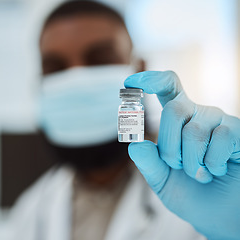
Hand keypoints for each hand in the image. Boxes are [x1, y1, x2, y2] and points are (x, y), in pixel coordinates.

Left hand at [124, 71, 239, 239]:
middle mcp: (198, 115)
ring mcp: (219, 122)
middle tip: (178, 166)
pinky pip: (221, 139)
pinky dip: (212, 164)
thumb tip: (134, 144)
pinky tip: (218, 170)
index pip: (167, 89)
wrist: (223, 215)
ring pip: (193, 130)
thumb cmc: (193, 193)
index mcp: (178, 122)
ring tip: (200, 174)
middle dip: (169, 146)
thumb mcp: (163, 180)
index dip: (150, 80)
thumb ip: (149, 162)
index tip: (130, 81)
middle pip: (173, 110)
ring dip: (191, 163)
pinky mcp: (239, 132)